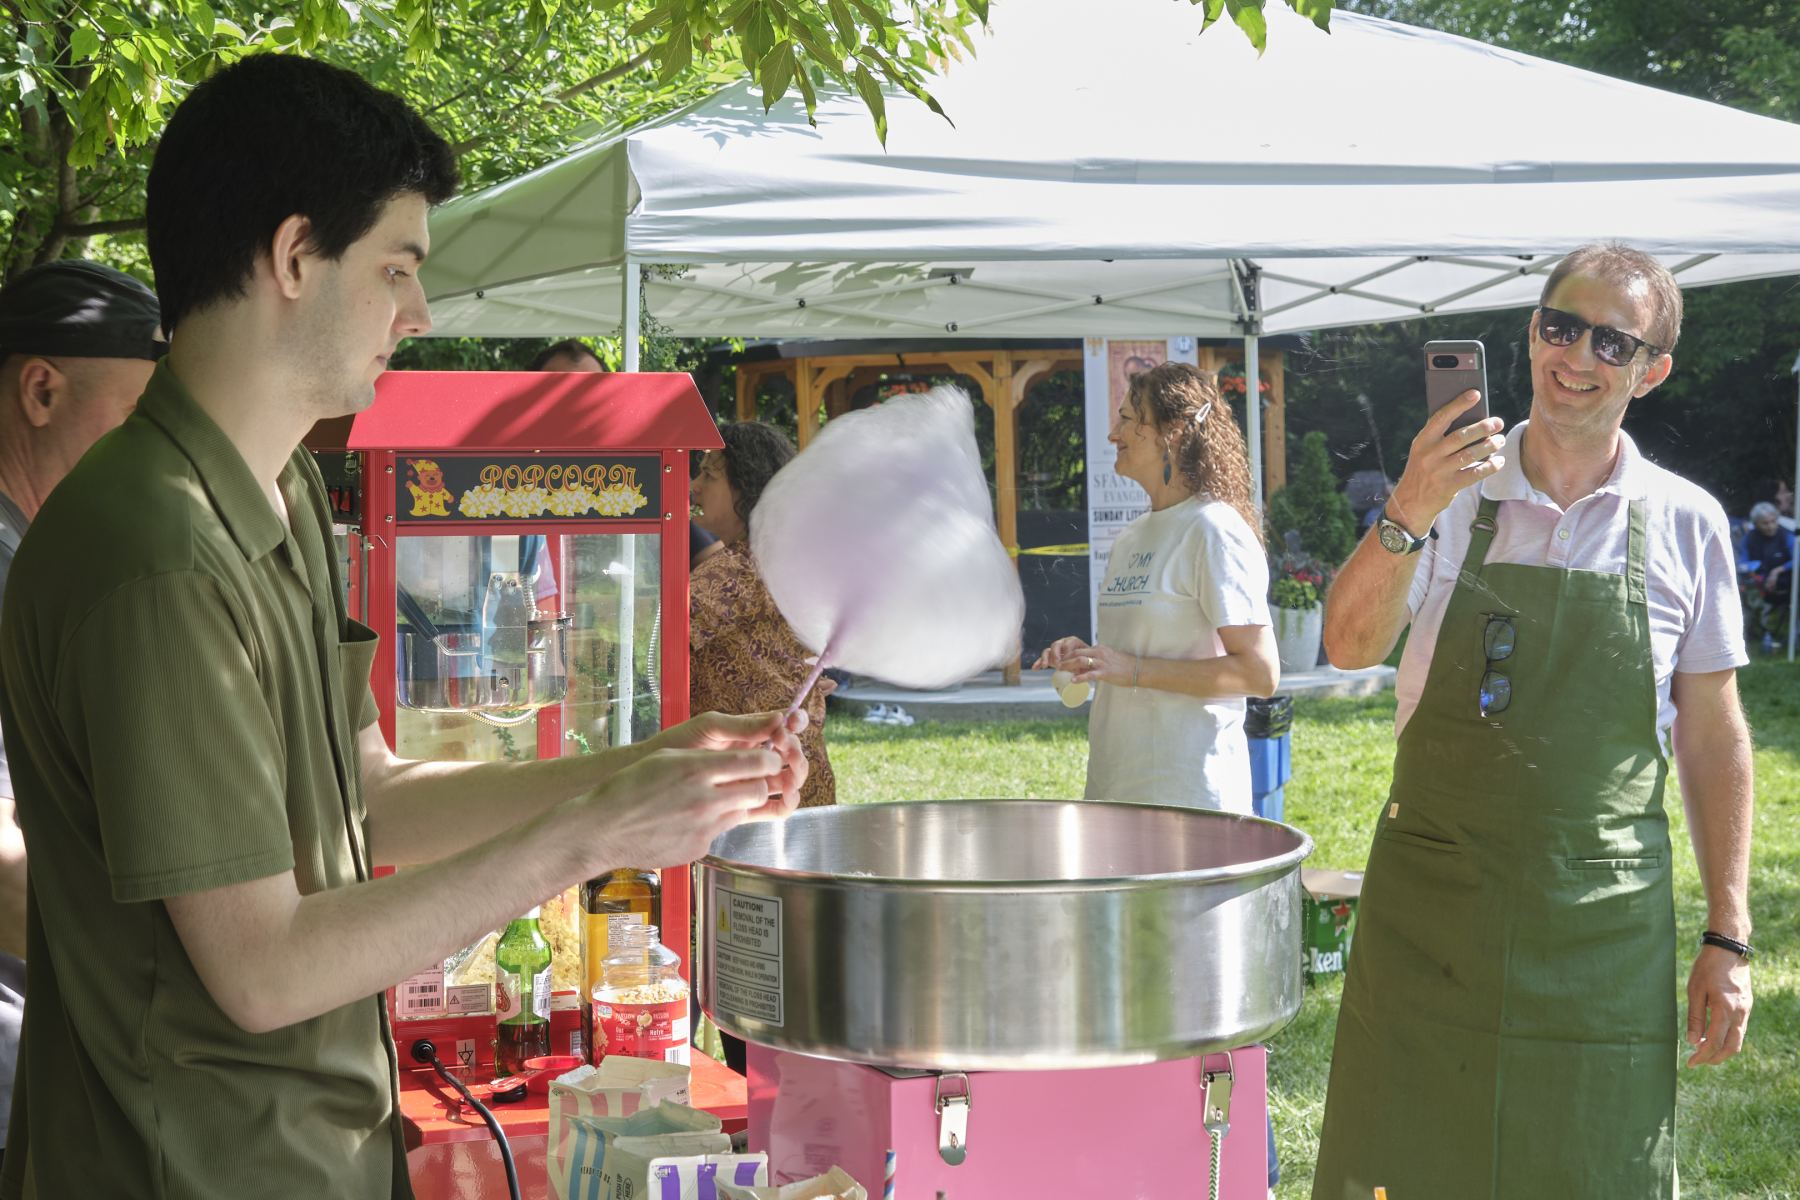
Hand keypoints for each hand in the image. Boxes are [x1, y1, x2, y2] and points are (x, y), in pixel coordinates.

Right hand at [578, 742, 797, 870]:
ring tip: (711, 799)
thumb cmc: (629, 787)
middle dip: (761, 782)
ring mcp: (705, 828)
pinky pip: (720, 832)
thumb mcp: (668, 758)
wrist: (603, 828)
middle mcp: (707, 800)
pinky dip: (712, 824)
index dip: (770, 758)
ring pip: (743, 812)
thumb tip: (739, 761)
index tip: (768, 757)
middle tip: (752, 779)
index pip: (758, 761)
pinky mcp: (699, 848)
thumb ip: (707, 759)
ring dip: (736, 804)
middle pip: (761, 790)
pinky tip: (687, 820)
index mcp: (699, 769)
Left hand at [652, 709, 809, 814]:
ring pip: (786, 780)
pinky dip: (785, 803)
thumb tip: (780, 718)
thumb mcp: (710, 728)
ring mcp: (750, 781)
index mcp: (748, 733)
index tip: (793, 725)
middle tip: (789, 754)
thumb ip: (743, 726)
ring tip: (789, 779)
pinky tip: (785, 799)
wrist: (652, 777)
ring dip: (795, 778)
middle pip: (790, 755)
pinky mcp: (744, 805)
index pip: (782, 726)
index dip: (795, 724)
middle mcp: (753, 757)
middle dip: (796, 753)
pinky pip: (773, 807)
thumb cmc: (678, 744)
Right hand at [1032, 636, 1091, 670]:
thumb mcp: (1087, 661)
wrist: (1086, 664)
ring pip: (1048, 650)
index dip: (1067, 652)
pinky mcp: (1051, 657)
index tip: (1068, 661)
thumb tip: (1077, 670)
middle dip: (1055, 654)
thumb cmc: (1087, 662)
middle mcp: (1063, 643)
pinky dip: (1038, 662)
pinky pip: (1043, 658)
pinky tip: (1035, 668)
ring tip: (1045, 666)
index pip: (1068, 643)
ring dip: (1045, 658)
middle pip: (1056, 645)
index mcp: (1073, 641)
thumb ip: (1082, 663)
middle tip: (1057, 664)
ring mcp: (1056, 650)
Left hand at [1065, 644, 1134, 686]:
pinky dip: (1080, 677)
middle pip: (1076, 653)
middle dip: (1064, 658)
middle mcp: (1099, 653)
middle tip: (1056, 664)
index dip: (1067, 654)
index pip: (1079, 649)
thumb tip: (1084, 667)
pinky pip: (1091, 674)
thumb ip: (1097, 660)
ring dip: (1068, 665)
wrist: (1137, 669)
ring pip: (1081, 661)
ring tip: (1060, 669)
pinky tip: (1073, 680)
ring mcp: (1102, 662)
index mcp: (1098, 649)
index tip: (1059, 660)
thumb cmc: (1123, 665)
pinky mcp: (1106, 672)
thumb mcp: (1107, 658)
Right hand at [1386, 392, 1505, 536]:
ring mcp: (1439, 471)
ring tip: (1500, 440)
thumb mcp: (1424, 451)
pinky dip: (1490, 466)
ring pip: (1470, 454)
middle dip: (1482, 427)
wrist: (1411, 503)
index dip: (1459, 404)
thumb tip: (1473, 420)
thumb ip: (1441, 437)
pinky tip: (1499, 461)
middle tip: (1497, 422)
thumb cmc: (1423, 470)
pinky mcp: (1449, 487)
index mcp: (1422, 441)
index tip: (1475, 394)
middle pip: (1460, 436)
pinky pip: (1474, 474)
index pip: (1441, 417)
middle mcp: (1429, 455)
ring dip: (1489, 446)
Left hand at [1685, 944, 1751, 1066]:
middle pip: (1731, 1047)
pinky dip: (1727, 1039)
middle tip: (1697, 1061)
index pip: (1714, 1042)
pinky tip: (1714, 1037)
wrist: (1728, 949)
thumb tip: (1692, 1041)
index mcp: (1725, 1009)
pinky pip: (1740, 1030)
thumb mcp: (1694, 990)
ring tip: (1703, 1051)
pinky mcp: (1747, 1006)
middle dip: (1714, 1059)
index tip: (1690, 1062)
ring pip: (1737, 1040)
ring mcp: (1746, 1010)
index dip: (1702, 1055)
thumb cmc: (1707, 967)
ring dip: (1721, 1050)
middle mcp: (1740, 1013)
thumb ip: (1695, 1017)